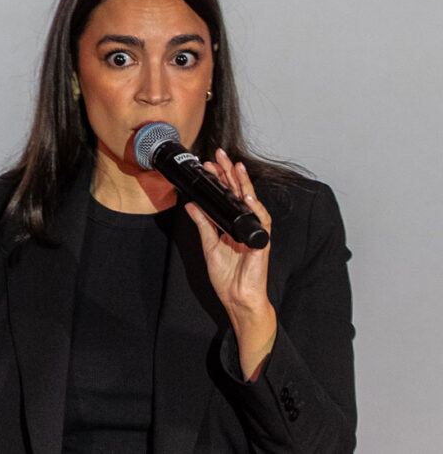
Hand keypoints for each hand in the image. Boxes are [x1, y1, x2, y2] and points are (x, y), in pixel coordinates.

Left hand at [183, 149, 275, 377]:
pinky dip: (254, 208)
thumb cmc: (228, 276)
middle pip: (239, 194)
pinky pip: (260, 222)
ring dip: (243, 185)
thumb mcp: (209, 245)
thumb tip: (192, 205)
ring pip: (251, 202)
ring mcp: (254, 232)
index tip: (209, 165)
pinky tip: (247, 197)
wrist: (237, 298)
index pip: (227, 196)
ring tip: (235, 167)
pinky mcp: (261, 242)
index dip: (220, 180)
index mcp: (233, 224)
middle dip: (230, 174)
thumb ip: (203, 224)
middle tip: (221, 155)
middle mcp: (245, 225)